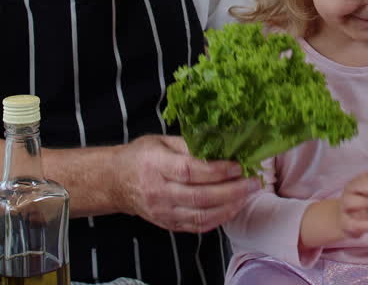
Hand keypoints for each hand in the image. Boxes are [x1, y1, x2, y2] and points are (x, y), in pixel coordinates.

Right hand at [116, 135, 259, 232]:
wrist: (115, 182)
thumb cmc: (140, 157)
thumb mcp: (160, 141)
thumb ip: (188, 144)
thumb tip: (221, 145)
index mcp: (155, 166)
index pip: (190, 171)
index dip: (217, 170)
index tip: (238, 165)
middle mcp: (158, 192)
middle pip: (199, 196)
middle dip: (232, 190)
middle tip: (253, 181)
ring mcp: (163, 212)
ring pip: (201, 215)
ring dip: (229, 206)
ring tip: (248, 195)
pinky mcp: (167, 224)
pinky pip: (197, 226)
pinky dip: (218, 219)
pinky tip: (233, 207)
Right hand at [337, 164, 367, 237]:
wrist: (343, 219)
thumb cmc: (363, 200)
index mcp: (358, 181)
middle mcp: (350, 192)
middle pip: (359, 185)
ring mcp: (345, 208)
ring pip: (350, 202)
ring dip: (365, 202)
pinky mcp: (345, 224)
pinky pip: (349, 223)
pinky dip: (359, 225)